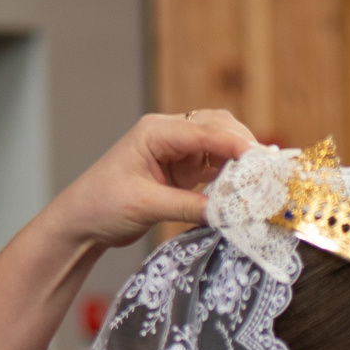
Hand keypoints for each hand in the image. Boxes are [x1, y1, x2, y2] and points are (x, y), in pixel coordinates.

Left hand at [49, 109, 257, 250]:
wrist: (82, 221)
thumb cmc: (101, 205)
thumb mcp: (145, 205)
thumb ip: (188, 207)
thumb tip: (227, 213)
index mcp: (155, 131)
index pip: (204, 130)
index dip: (236, 144)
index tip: (261, 160)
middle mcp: (168, 135)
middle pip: (218, 128)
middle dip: (244, 146)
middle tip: (267, 172)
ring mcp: (176, 152)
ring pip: (220, 146)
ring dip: (240, 162)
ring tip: (259, 182)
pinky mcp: (181, 171)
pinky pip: (214, 167)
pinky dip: (230, 177)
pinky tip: (242, 191)